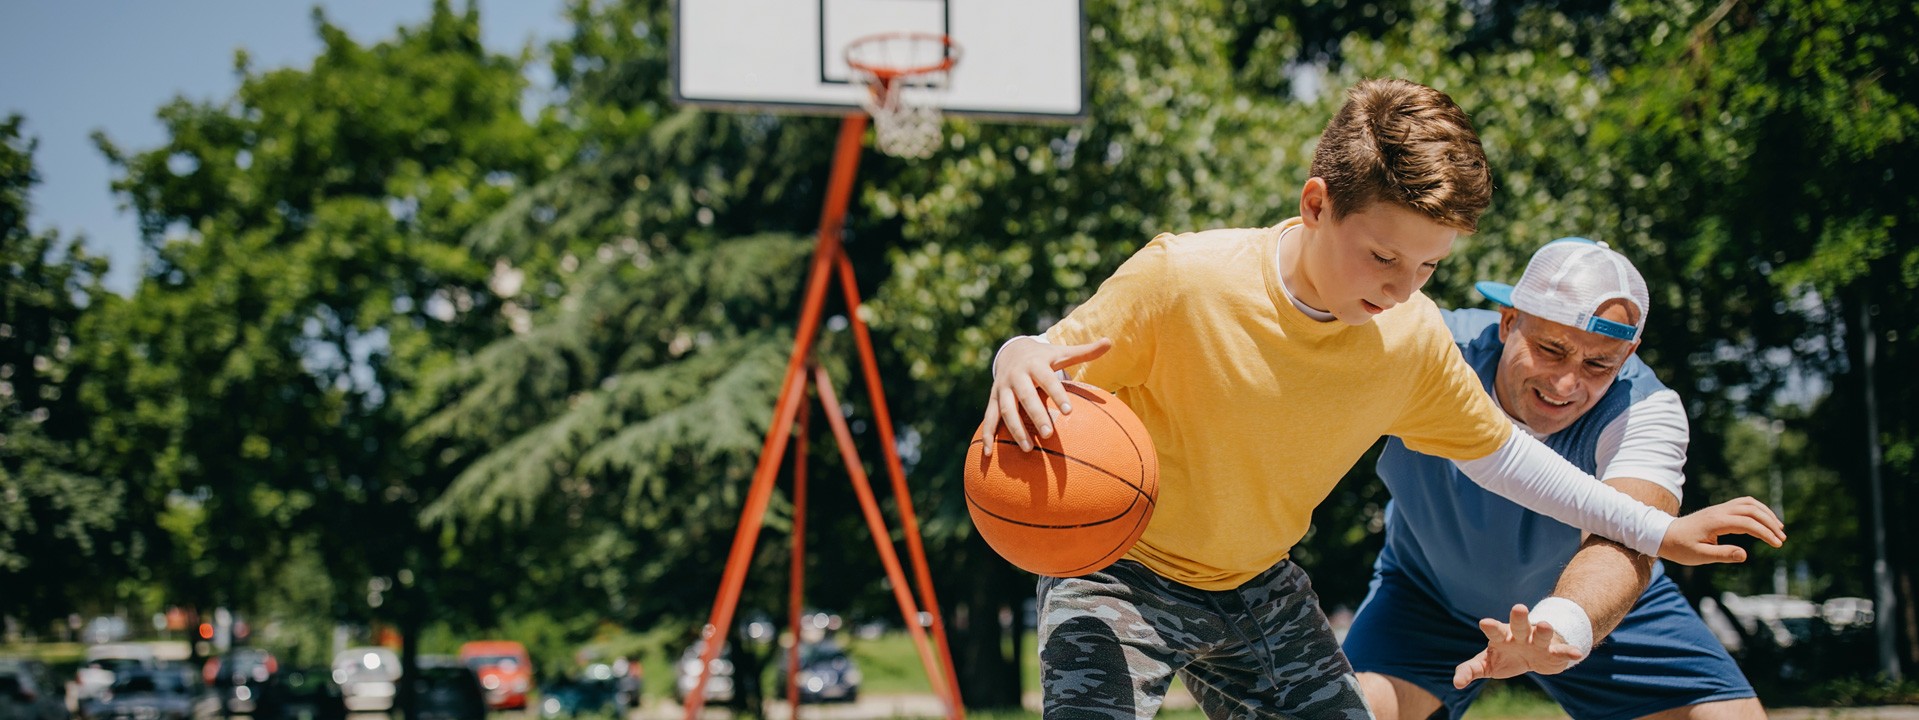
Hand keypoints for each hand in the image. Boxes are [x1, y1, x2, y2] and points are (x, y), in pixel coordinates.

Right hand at [979, 337, 1111, 454]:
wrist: (1012, 351)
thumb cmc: (1044, 357)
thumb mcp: (1062, 353)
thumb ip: (1085, 352)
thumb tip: (1109, 342)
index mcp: (1035, 364)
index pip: (1047, 380)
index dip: (1057, 395)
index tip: (1069, 412)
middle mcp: (1016, 376)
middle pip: (1025, 397)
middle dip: (1036, 415)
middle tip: (1048, 434)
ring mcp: (1002, 389)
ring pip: (1006, 410)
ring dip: (1015, 429)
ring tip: (1028, 449)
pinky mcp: (993, 399)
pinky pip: (989, 418)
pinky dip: (988, 435)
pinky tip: (989, 453)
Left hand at [1451, 604, 1585, 688]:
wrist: (1533, 657)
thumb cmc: (1505, 656)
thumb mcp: (1486, 663)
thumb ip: (1470, 669)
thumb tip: (1456, 683)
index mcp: (1502, 636)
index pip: (1495, 630)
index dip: (1490, 626)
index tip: (1484, 622)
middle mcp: (1521, 635)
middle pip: (1519, 625)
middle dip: (1519, 618)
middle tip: (1518, 608)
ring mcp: (1539, 642)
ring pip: (1541, 635)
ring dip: (1544, 631)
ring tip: (1545, 626)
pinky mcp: (1555, 652)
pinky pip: (1562, 651)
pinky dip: (1568, 652)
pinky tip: (1577, 653)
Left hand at [1659, 496, 1785, 564]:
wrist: (1665, 535)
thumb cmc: (1681, 548)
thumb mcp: (1700, 556)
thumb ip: (1723, 555)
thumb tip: (1745, 554)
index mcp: (1716, 522)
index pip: (1747, 523)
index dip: (1765, 533)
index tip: (1777, 545)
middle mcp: (1719, 511)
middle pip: (1752, 510)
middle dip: (1770, 523)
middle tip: (1781, 539)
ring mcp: (1719, 508)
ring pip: (1749, 503)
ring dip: (1766, 514)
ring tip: (1778, 529)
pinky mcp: (1719, 510)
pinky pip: (1742, 504)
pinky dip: (1757, 510)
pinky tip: (1764, 521)